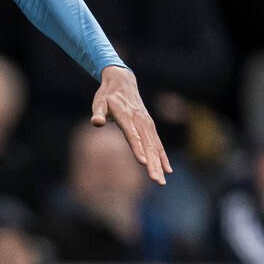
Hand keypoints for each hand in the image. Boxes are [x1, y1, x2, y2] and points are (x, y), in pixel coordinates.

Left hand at [92, 65, 170, 185]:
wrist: (123, 81)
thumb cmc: (107, 95)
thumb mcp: (99, 102)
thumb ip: (98, 112)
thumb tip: (96, 122)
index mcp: (126, 116)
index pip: (132, 135)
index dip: (138, 149)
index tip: (143, 163)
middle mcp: (140, 121)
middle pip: (147, 145)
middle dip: (153, 164)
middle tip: (157, 182)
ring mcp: (147, 124)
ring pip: (155, 147)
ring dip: (159, 164)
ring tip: (162, 181)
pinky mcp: (150, 126)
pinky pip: (158, 144)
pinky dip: (163, 156)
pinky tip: (167, 170)